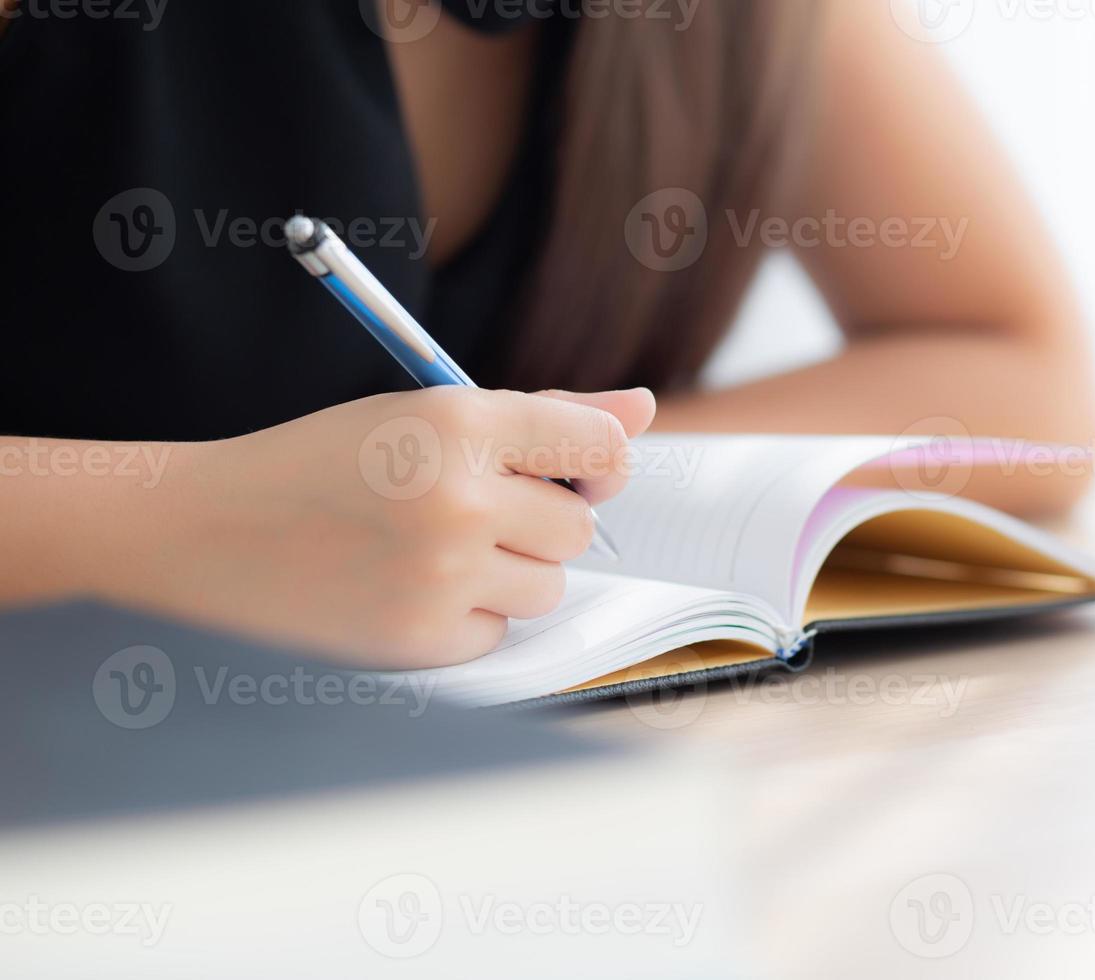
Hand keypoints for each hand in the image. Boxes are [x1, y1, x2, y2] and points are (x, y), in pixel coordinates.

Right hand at [117, 388, 655, 668]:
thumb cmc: (322, 463)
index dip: (598, 459)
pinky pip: (499, 632)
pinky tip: (409, 589)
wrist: (206, 531)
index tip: (577, 468)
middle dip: (541, 520)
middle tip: (473, 509)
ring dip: (510, 572)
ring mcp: (442, 575)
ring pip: (548, 585)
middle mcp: (459, 497)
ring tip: (435, 549)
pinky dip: (469, 617)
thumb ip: (545, 415)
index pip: (598, 443)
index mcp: (459, 422)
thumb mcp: (425, 414)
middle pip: (579, 526)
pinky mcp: (422, 639)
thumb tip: (641, 410)